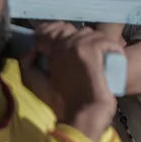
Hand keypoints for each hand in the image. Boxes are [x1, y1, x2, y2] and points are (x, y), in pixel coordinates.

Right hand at [21, 22, 124, 140]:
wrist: (83, 113)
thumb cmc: (60, 101)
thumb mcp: (35, 82)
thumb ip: (26, 63)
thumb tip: (29, 49)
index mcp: (50, 49)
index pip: (53, 28)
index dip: (56, 31)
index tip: (67, 42)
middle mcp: (64, 42)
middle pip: (70, 29)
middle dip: (74, 39)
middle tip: (81, 53)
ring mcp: (80, 45)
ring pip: (89, 34)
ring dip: (93, 43)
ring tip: (96, 57)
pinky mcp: (94, 51)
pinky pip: (105, 41)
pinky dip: (112, 48)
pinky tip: (113, 57)